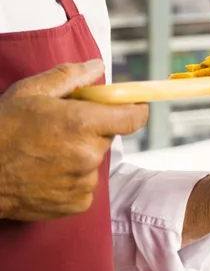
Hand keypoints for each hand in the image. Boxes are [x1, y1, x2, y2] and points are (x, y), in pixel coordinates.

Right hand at [0, 61, 148, 220]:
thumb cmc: (0, 130)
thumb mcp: (31, 92)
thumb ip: (70, 77)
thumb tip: (97, 67)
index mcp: (83, 123)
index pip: (133, 117)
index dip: (135, 110)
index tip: (132, 106)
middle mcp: (88, 154)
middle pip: (108, 137)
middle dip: (93, 129)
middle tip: (63, 128)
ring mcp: (83, 181)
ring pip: (94, 161)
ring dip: (80, 155)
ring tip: (47, 152)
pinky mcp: (77, 203)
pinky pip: (84, 185)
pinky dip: (71, 178)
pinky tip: (46, 172)